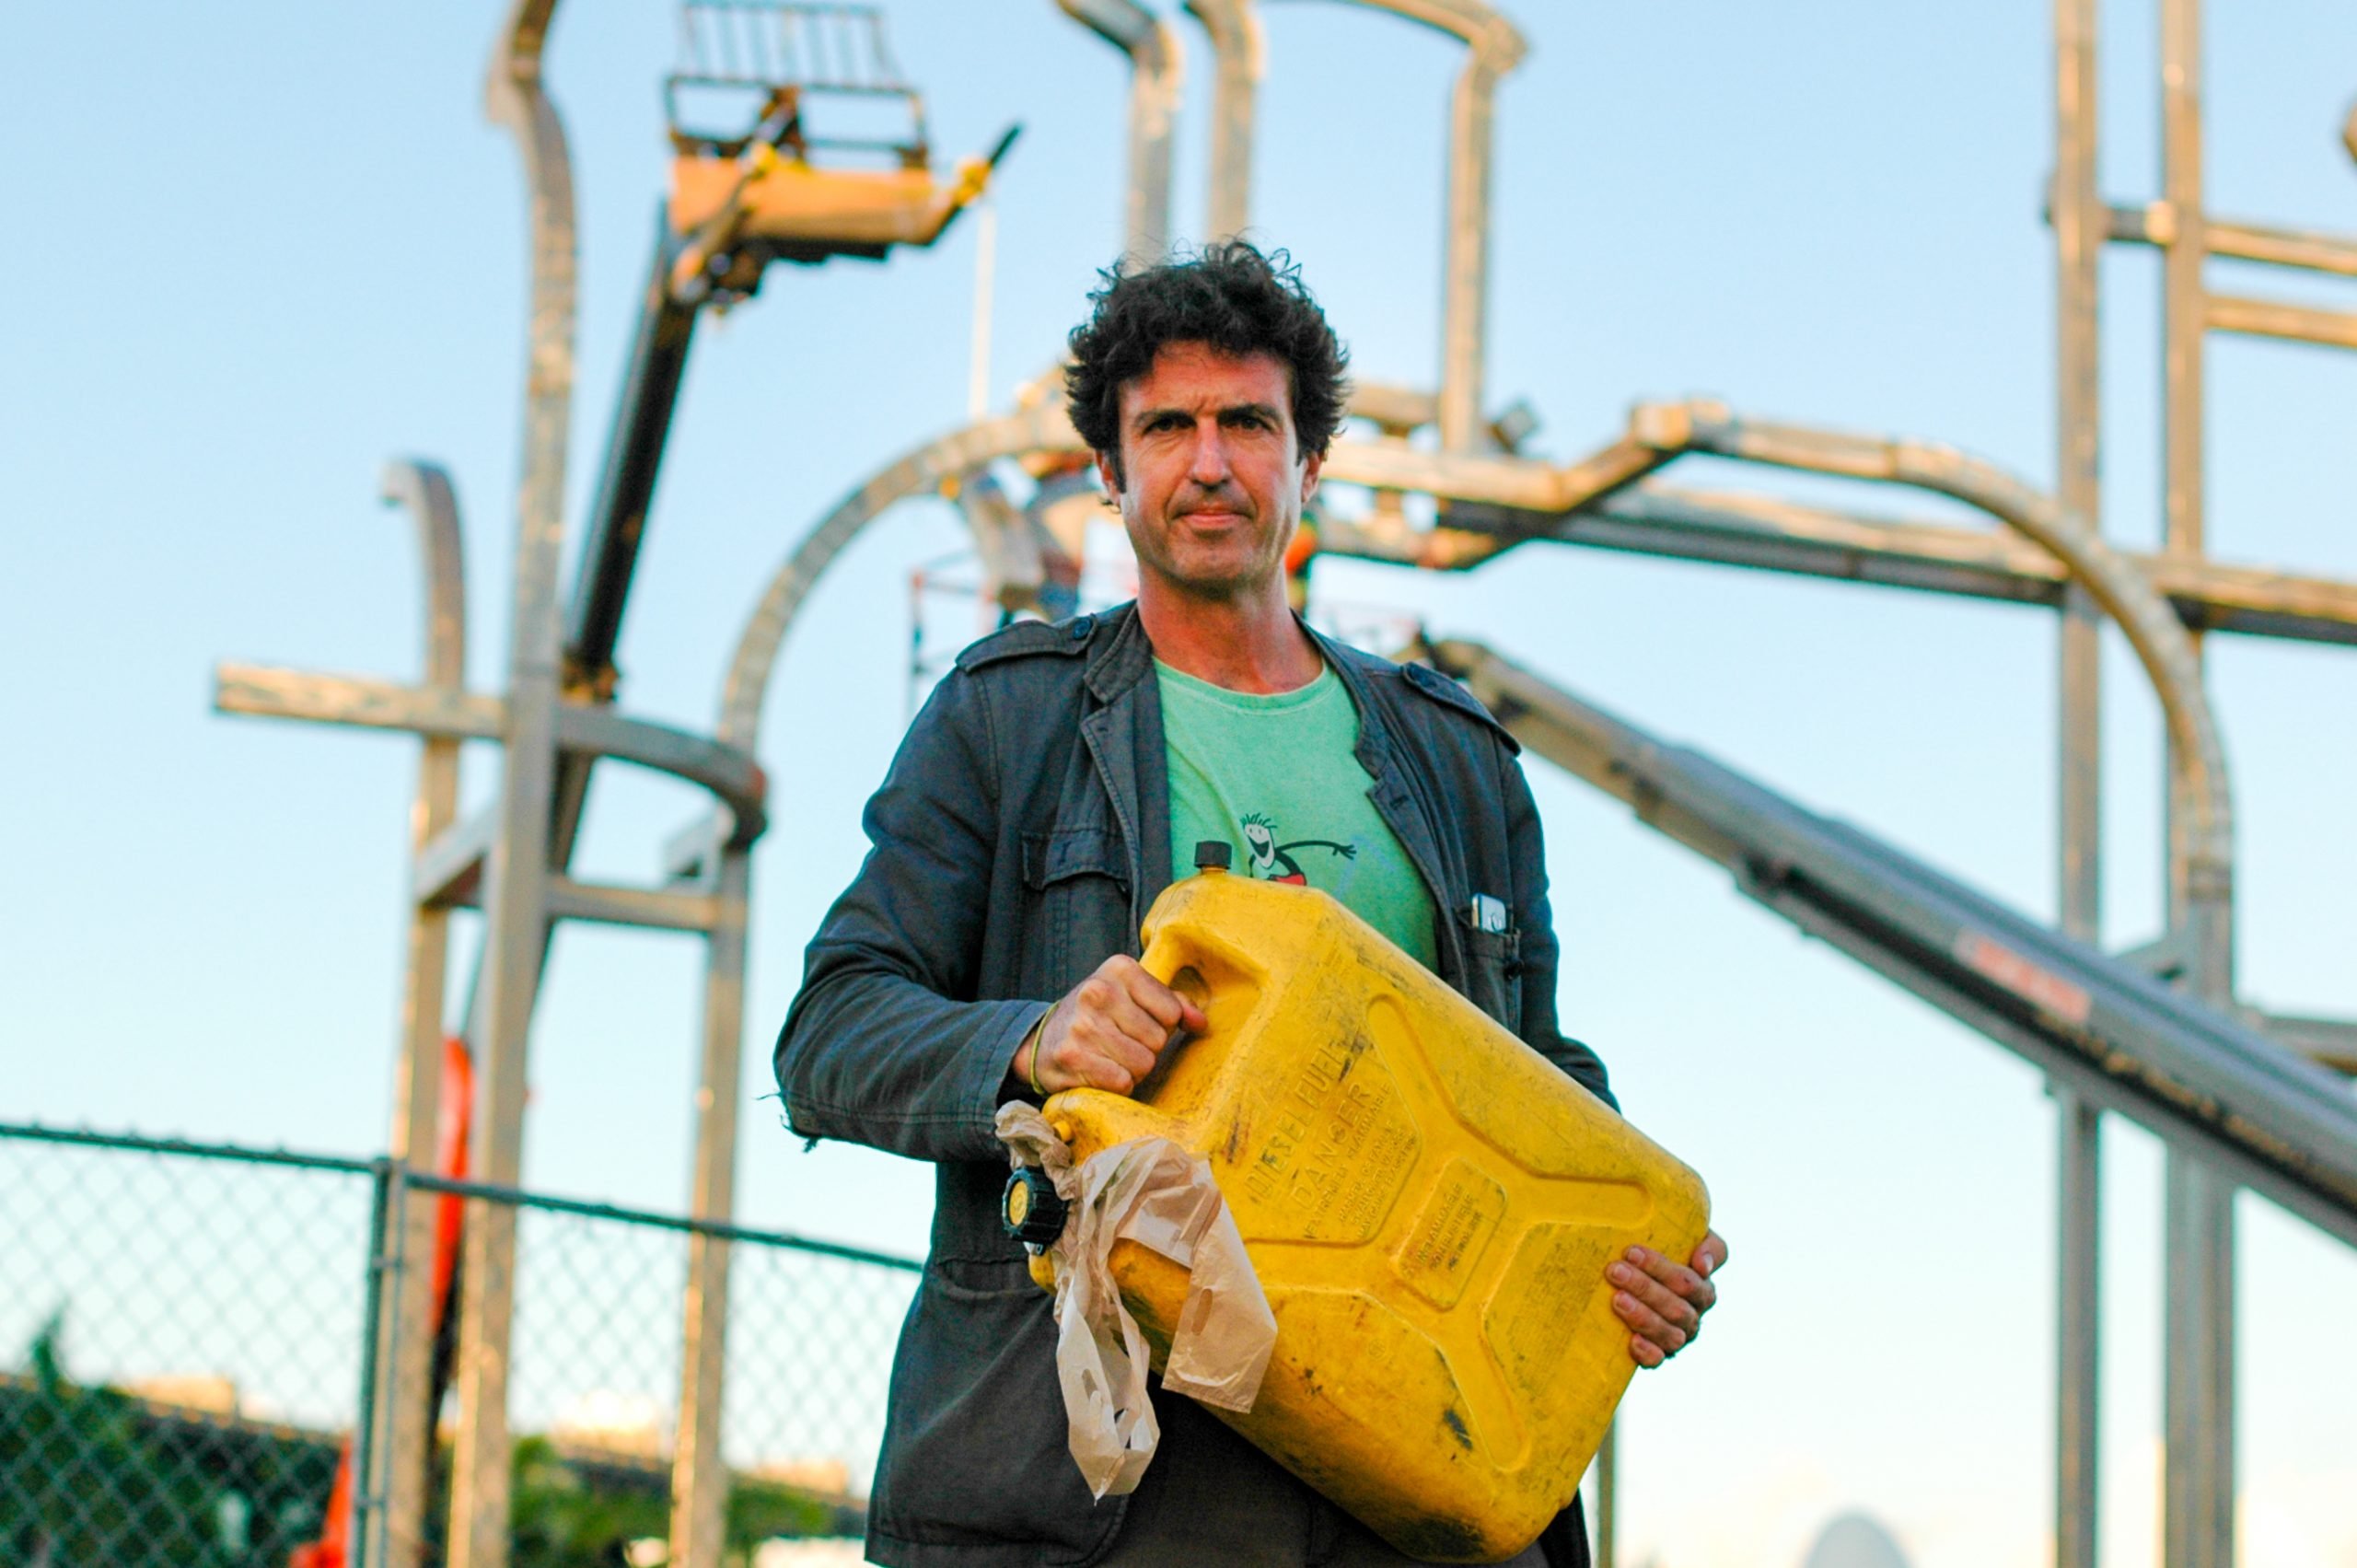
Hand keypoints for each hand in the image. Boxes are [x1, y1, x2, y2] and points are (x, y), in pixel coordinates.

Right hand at [1021, 955, 1206, 1096]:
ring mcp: (1083, 1025)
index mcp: (1119, 969)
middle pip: (1158, 1040)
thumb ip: (1172, 1003)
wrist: (1042, 1039)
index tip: (1139, 1022)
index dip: (1162, 1025)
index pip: (1171, 1011)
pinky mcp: (1073, 1057)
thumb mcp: (1132, 995)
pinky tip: (1101, 1071)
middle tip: (1122, 1042)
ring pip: (1144, 1063)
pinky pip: (1122, 1082)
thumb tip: (1200, 1023)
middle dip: (1147, 1049)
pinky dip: (1117, 1084)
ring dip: (1133, 1069)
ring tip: (1112, 1057)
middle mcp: (1098, 992)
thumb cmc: (1097, 1015)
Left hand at [1610, 1228, 1726, 1368]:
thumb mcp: (1682, 1234)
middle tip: (1615, 1270)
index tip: (1632, 1251)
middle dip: (1644, 1287)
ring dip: (1643, 1316)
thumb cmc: (1659, 1248)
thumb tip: (1702, 1264)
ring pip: (1670, 1333)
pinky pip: (1658, 1360)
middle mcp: (1693, 1314)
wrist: (1630, 1273)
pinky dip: (1648, 1352)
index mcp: (1701, 1287)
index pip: (1690, 1281)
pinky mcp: (1657, 1354)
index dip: (1662, 1268)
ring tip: (1617, 1299)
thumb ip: (1703, 1241)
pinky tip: (1633, 1341)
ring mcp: (1676, 1336)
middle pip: (1677, 1306)